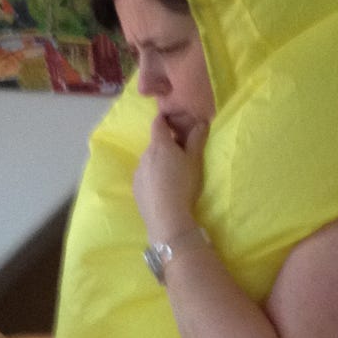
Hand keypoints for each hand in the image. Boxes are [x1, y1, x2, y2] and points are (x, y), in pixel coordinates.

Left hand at [133, 113, 207, 242]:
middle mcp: (145, 155)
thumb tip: (201, 121)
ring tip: (172, 177)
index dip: (164, 119)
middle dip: (166, 146)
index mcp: (160, 144)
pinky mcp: (135, 188)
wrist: (166, 218)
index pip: (158, 123)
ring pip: (149, 161)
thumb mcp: (195, 161)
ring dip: (159, 163)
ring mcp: (138, 172)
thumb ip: (197, 139)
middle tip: (181, 157)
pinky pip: (145, 177)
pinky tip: (162, 190)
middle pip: (155, 144)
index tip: (172, 121)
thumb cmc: (183, 184)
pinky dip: (152, 178)